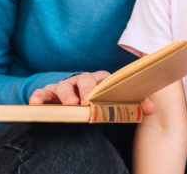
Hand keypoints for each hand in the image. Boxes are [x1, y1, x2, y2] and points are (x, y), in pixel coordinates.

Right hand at [29, 71, 156, 113]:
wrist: (81, 104)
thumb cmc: (101, 101)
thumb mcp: (116, 103)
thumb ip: (133, 105)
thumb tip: (152, 108)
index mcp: (99, 80)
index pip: (103, 79)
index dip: (103, 86)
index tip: (103, 95)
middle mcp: (81, 81)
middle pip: (83, 80)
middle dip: (85, 89)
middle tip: (87, 102)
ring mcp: (65, 87)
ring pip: (63, 86)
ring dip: (65, 94)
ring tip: (69, 105)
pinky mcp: (49, 95)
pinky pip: (42, 94)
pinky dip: (38, 97)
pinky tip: (35, 104)